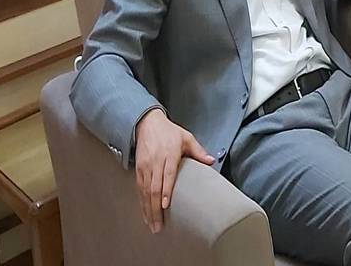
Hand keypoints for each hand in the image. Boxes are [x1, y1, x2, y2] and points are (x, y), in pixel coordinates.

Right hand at [134, 109, 213, 232]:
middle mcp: (155, 162)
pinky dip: (141, 203)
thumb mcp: (187, 138)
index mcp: (169, 154)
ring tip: (152, 225)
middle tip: (158, 225)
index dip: (165, 191)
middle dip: (155, 209)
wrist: (147, 124)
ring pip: (144, 192)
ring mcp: (145, 167)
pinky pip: (139, 189)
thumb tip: (212, 161)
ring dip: (147, 210)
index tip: (165, 205)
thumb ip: (198, 151)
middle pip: (153, 188)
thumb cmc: (170, 132)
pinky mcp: (138, 170)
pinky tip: (145, 214)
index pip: (167, 175)